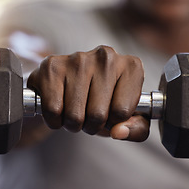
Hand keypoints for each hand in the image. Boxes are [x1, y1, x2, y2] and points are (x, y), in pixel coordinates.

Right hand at [27, 45, 149, 141]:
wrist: (67, 83)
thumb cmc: (102, 101)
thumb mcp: (126, 117)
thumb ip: (136, 129)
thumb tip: (118, 132)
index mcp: (131, 67)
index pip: (122, 112)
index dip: (114, 122)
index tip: (110, 113)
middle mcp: (106, 57)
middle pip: (98, 115)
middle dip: (92, 125)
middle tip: (89, 115)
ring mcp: (78, 58)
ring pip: (74, 115)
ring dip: (72, 124)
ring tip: (75, 110)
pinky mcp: (52, 66)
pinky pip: (53, 110)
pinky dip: (54, 119)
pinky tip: (59, 106)